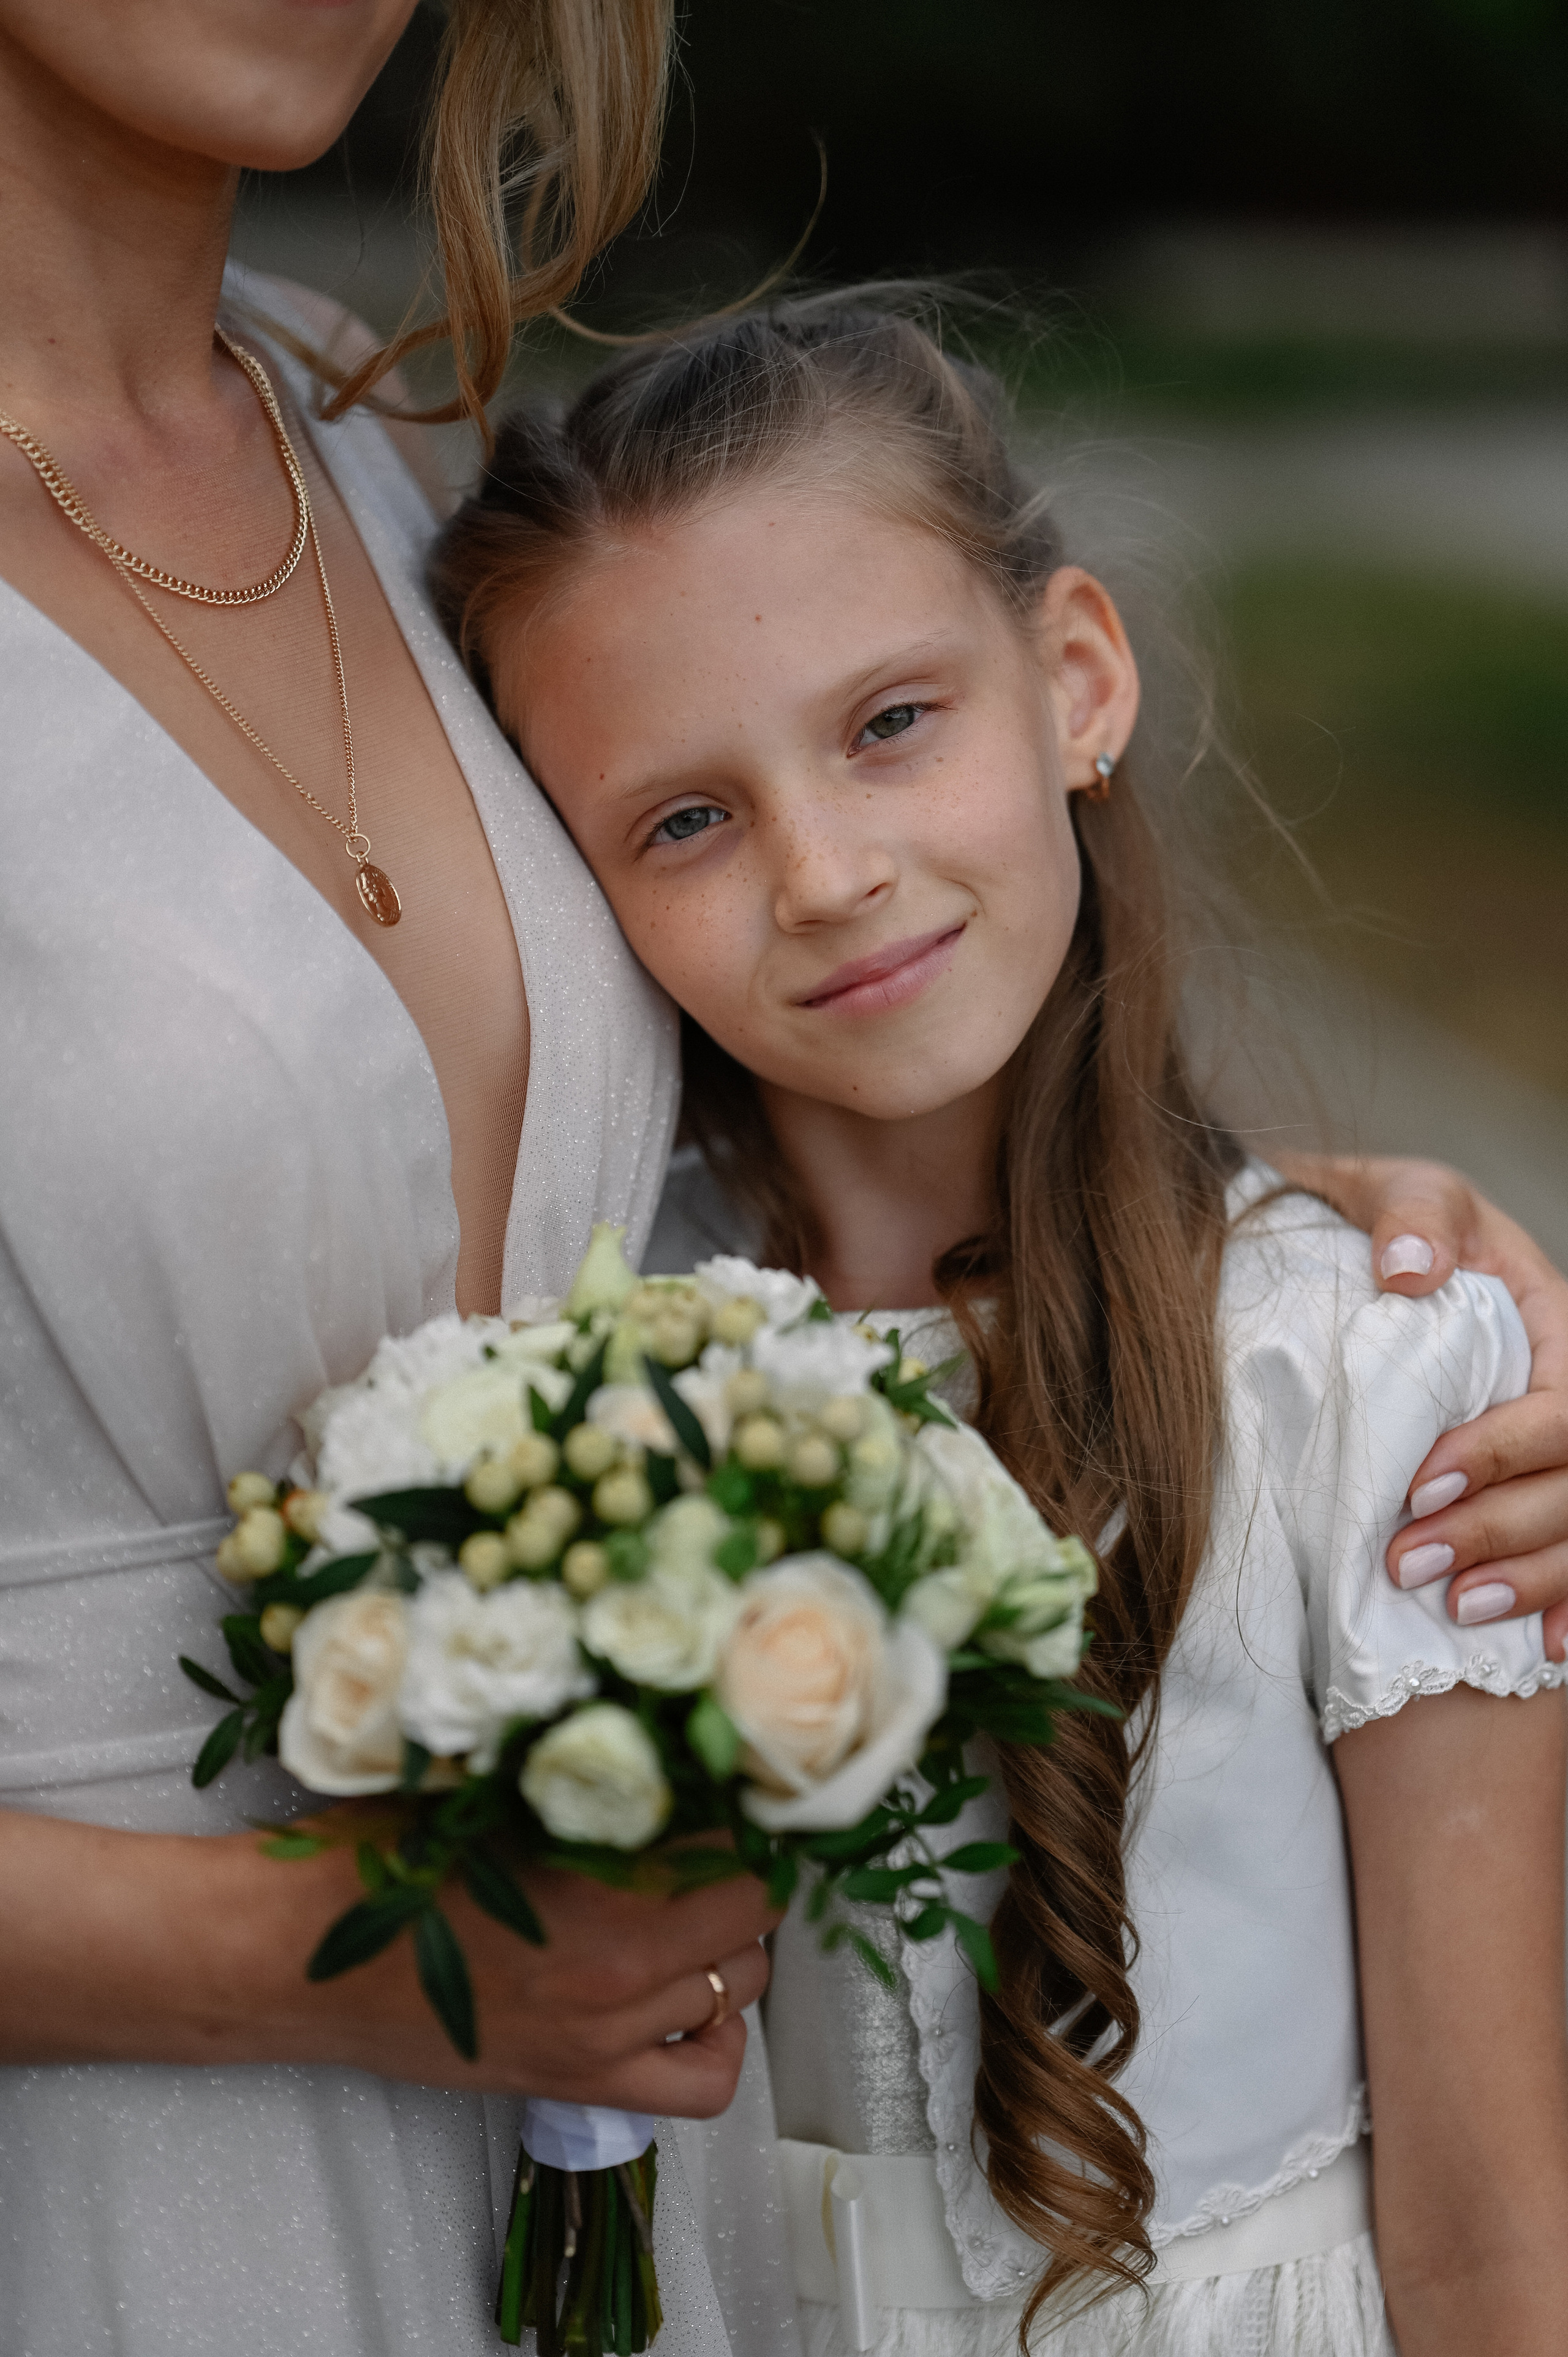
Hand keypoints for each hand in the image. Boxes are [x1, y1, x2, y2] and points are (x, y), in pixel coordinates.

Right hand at [0, 1808, 776, 2112]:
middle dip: (745, 1862)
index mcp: (601, 1879)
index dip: (740, 1798)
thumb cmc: (373, 1859)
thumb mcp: (488, 1783)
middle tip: (711, 1831)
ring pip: (743, 1984)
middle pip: (756, 1907)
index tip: (725, 1776)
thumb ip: (581, 1772)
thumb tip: (668, 1733)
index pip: (738, 1835)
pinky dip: (717, 2039)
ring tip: (692, 1900)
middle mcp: (621, 1967)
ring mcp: (604, 2033)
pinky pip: (703, 2082)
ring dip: (733, 1937)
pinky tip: (689, 1995)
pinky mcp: (577, 2081)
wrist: (289, 1958)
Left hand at [1273, 1154, 1567, 1658]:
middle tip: (1410, 1564)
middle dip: (1503, 1528)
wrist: (1340, 1248)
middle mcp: (1564, 1390)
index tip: (1421, 1484)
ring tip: (1456, 1611)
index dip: (1504, 1451)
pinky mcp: (1529, 1487)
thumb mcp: (1391, 1188)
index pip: (1561, 1403)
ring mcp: (1553, 1449)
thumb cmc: (1373, 1219)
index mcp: (1550, 1321)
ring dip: (1530, 1579)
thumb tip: (1409, 1270)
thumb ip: (1411, 1214)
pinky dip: (1565, 1603)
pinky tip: (1543, 1647)